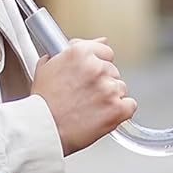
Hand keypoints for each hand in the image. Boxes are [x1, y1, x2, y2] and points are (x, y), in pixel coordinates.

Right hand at [30, 39, 136, 154]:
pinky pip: (130, 105)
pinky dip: (121, 111)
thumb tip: (93, 42)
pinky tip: (105, 114)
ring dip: (110, 97)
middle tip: (86, 95)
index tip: (94, 73)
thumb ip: (72, 50)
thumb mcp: (48, 67)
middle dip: (102, 82)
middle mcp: (97, 68)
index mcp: (80, 53)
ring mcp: (109, 88)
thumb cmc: (42, 103)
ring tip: (91, 107)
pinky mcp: (117, 109)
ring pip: (121, 88)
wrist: (43, 130)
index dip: (99, 63)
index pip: (105, 51)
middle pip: (113, 71)